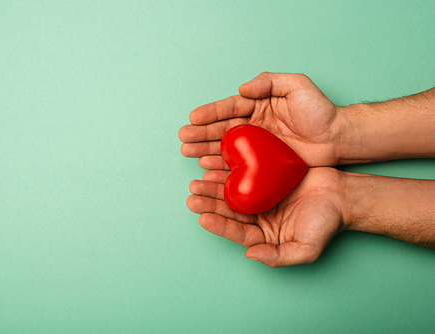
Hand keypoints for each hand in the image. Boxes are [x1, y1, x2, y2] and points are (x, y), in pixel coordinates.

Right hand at [179, 72, 342, 166]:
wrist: (337, 138)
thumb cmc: (320, 111)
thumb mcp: (297, 86)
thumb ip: (270, 82)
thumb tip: (242, 89)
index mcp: (259, 105)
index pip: (230, 108)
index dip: (211, 113)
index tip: (193, 118)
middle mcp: (254, 125)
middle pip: (222, 128)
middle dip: (201, 133)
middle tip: (183, 139)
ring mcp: (257, 145)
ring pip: (225, 146)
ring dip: (205, 149)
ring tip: (188, 152)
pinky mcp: (262, 163)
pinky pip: (238, 164)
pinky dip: (221, 165)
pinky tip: (207, 167)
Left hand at [187, 167, 345, 266]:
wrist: (343, 195)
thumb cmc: (327, 223)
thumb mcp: (306, 248)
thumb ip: (278, 256)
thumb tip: (250, 255)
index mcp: (264, 235)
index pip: (237, 232)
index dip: (220, 225)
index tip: (202, 217)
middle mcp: (258, 216)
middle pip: (230, 210)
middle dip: (210, 202)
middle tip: (193, 193)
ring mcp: (261, 195)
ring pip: (233, 191)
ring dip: (215, 185)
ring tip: (198, 179)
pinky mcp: (266, 176)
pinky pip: (245, 172)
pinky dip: (231, 169)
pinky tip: (216, 163)